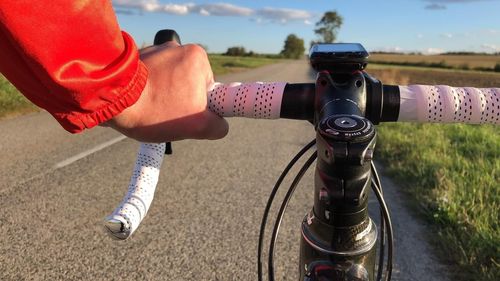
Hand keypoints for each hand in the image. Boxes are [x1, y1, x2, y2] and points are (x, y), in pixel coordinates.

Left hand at [103, 42, 228, 142]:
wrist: (109, 97)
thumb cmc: (155, 109)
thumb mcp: (196, 125)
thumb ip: (217, 127)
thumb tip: (219, 126)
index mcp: (197, 57)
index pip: (209, 89)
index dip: (201, 107)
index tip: (186, 116)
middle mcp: (177, 47)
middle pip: (189, 86)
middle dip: (181, 103)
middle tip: (167, 116)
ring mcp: (155, 50)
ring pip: (170, 83)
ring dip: (163, 98)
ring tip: (151, 110)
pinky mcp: (136, 58)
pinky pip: (151, 79)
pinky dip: (148, 92)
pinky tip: (140, 103)